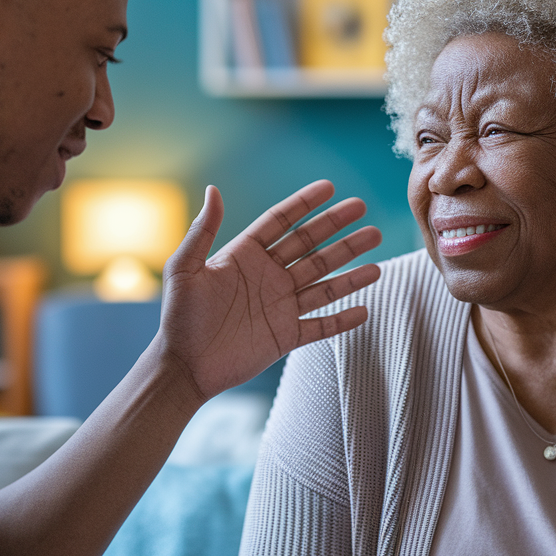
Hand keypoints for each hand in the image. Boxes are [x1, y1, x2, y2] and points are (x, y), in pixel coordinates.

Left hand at [157, 180, 381, 402]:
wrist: (183, 367)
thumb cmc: (179, 318)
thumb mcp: (184, 270)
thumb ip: (202, 231)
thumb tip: (213, 190)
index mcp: (244, 256)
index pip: (281, 223)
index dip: (304, 204)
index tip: (330, 187)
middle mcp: (267, 277)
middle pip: (310, 247)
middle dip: (338, 230)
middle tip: (365, 212)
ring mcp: (280, 306)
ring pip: (323, 282)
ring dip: (350, 268)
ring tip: (376, 253)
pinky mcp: (286, 336)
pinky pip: (321, 326)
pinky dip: (343, 319)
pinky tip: (365, 308)